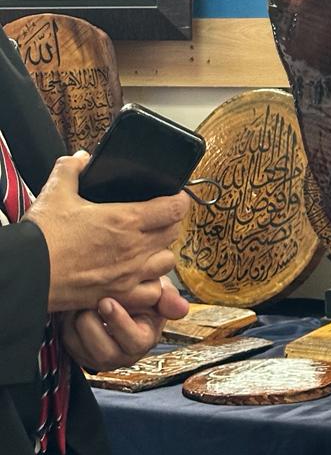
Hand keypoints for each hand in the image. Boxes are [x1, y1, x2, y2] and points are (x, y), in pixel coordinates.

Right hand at [26, 152, 189, 311]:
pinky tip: (138, 276)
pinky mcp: (118, 295)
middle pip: (173, 233)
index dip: (179, 199)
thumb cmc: (42, 236)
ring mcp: (128, 275)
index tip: (175, 196)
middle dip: (170, 223)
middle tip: (158, 217)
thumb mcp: (56, 191)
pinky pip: (151, 292)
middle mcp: (134, 249)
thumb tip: (82, 159)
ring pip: (167, 262)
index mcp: (126, 220)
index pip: (175, 208)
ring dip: (162, 251)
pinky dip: (151, 284)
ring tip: (149, 246)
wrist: (27, 274)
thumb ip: (72, 169)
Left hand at [63, 277, 189, 372]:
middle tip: (87, 302)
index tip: (106, 302)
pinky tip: (72, 308)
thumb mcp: (158, 290)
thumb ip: (168, 298)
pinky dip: (66, 325)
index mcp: (144, 339)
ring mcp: (100, 357)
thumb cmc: (141, 293)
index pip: (134, 340)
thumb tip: (182, 309)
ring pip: (82, 349)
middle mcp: (123, 355)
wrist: (120, 295)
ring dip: (76, 323)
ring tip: (79, 301)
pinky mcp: (80, 354)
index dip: (119, 322)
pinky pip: (68, 343)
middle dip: (92, 325)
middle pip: (104, 352)